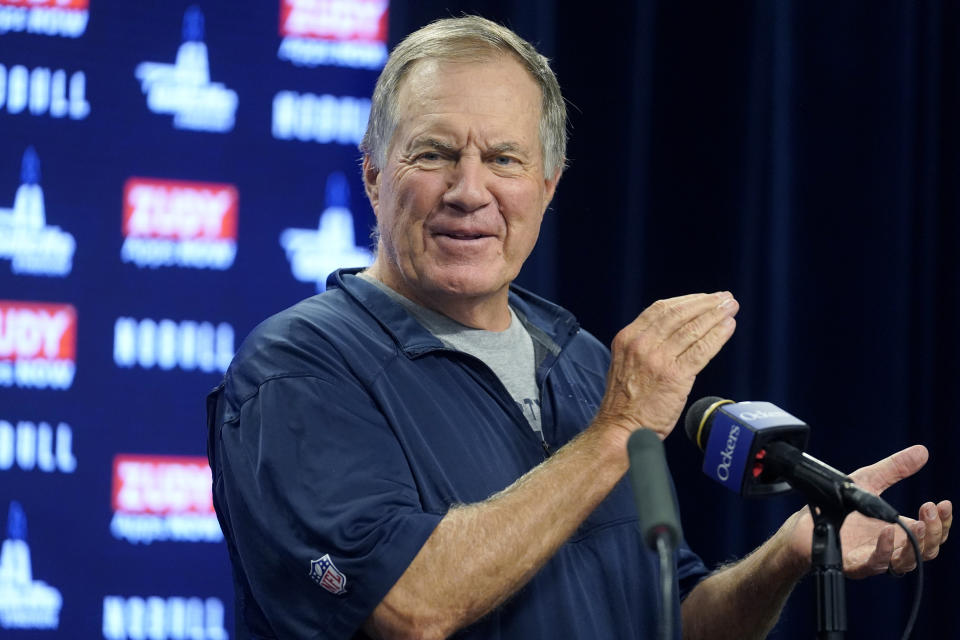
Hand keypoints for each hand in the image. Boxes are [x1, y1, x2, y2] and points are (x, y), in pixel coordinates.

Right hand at [593, 292, 738, 439]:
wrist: (620, 429)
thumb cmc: (625, 402)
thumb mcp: (626, 363)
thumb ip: (645, 346)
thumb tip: (675, 332)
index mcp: (627, 338)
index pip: (661, 309)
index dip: (687, 300)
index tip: (704, 298)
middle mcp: (641, 344)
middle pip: (679, 314)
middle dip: (706, 303)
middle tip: (725, 298)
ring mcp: (657, 360)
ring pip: (692, 329)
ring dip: (716, 316)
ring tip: (731, 308)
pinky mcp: (674, 376)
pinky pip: (701, 350)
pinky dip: (718, 336)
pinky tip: (728, 328)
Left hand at [785, 445, 952, 577]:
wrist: (804, 521)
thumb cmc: (838, 505)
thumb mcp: (870, 480)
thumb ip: (895, 469)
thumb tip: (922, 451)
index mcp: (898, 530)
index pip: (931, 533)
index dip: (942, 522)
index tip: (944, 503)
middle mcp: (890, 547)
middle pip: (925, 550)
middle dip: (934, 531)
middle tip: (931, 509)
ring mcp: (874, 557)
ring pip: (906, 561)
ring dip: (916, 543)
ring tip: (918, 523)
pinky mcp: (855, 564)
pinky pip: (876, 563)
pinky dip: (884, 549)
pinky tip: (887, 532)